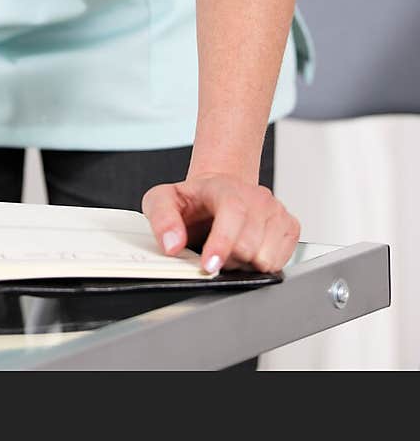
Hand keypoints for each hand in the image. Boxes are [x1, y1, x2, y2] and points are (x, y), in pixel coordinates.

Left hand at [141, 172, 300, 273]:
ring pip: (266, 257)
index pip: (233, 211)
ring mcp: (275, 210)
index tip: (210, 265)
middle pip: (249, 243)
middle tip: (214, 253)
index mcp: (225, 186)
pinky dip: (263, 264)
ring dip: (245, 264)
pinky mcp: (289, 226)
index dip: (223, 242)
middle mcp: (255, 196)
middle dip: (228, 259)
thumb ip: (161, 218)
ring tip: (232, 250)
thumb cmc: (193, 201)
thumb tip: (172, 244)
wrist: (216, 194)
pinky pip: (281, 260)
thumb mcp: (163, 200)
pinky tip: (249, 251)